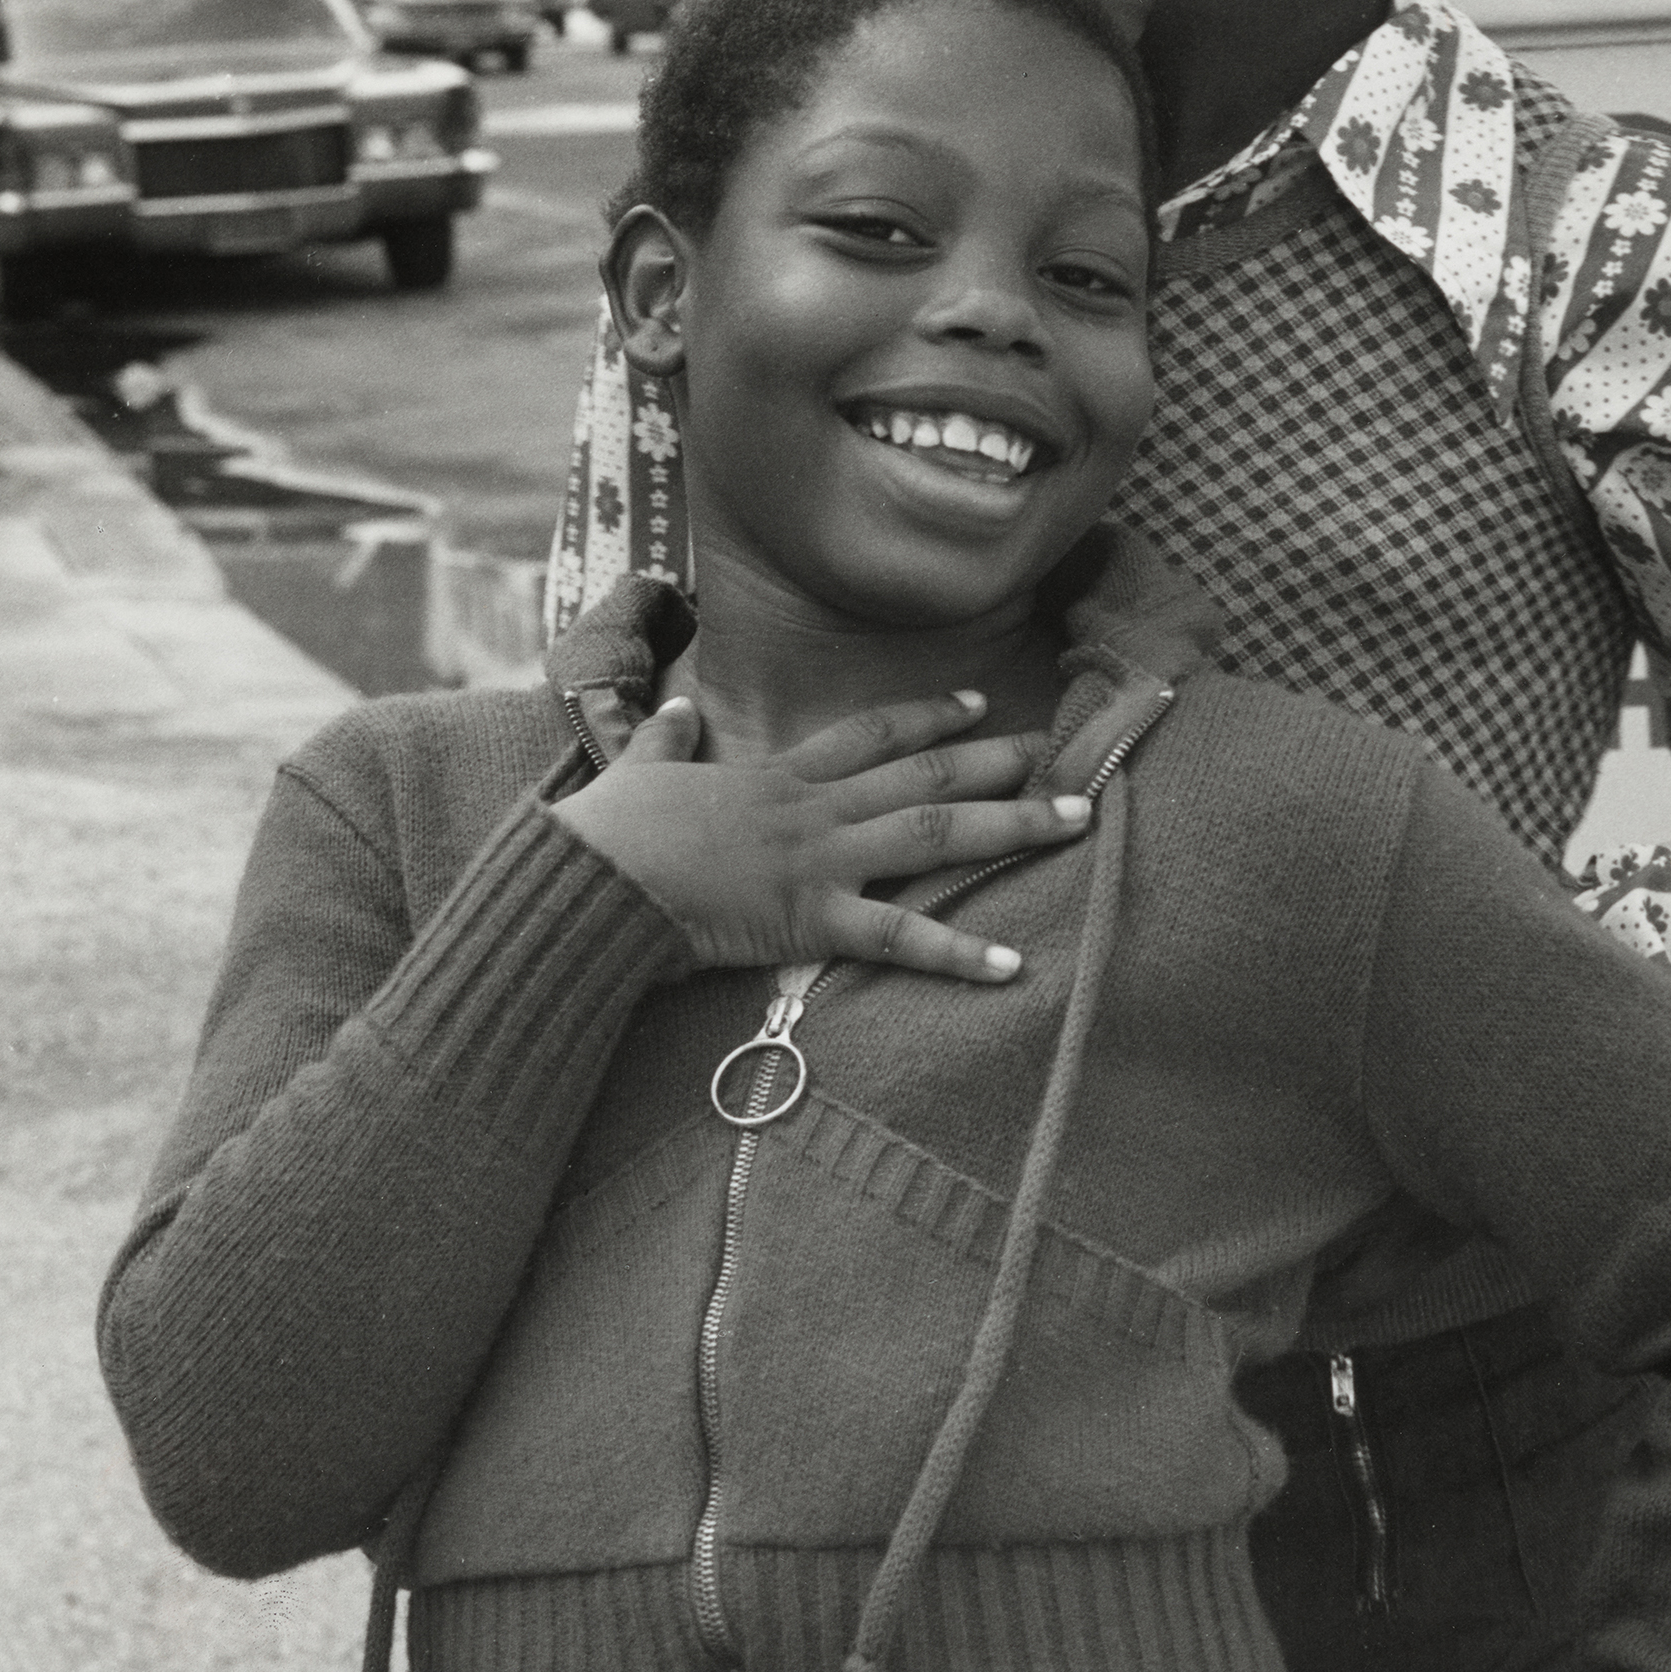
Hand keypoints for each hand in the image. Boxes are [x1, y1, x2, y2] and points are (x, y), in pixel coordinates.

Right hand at [551, 689, 1089, 978]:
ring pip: (937, 833)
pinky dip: (957, 953)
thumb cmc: (609, 832)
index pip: (870, 734)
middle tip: (1064, 754)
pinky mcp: (811, 919)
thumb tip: (677, 712)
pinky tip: (1010, 965)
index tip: (979, 705)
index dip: (928, 717)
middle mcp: (814, 808)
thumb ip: (665, 740)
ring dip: (1014, 825)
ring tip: (1079, 818)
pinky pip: (899, 938)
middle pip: (927, 774)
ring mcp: (820, 859)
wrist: (591, 878)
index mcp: (777, 774)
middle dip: (1001, 762)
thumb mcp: (639, 770)